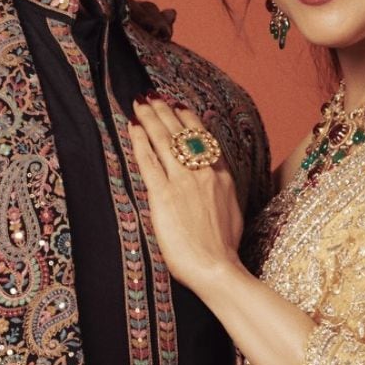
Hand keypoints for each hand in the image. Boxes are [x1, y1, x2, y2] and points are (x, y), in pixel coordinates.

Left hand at [128, 95, 244, 293]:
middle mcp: (203, 172)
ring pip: (164, 140)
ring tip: (141, 103)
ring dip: (151, 118)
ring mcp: (183, 182)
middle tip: (154, 96)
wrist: (217, 268)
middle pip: (182, 133)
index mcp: (221, 177)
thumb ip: (220, 192)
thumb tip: (214, 185)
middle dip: (166, 112)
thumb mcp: (231, 212)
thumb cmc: (223, 249)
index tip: (180, 107)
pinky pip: (149, 160)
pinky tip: (133, 128)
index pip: (204, 139)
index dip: (190, 120)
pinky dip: (140, 141)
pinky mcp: (164, 195)